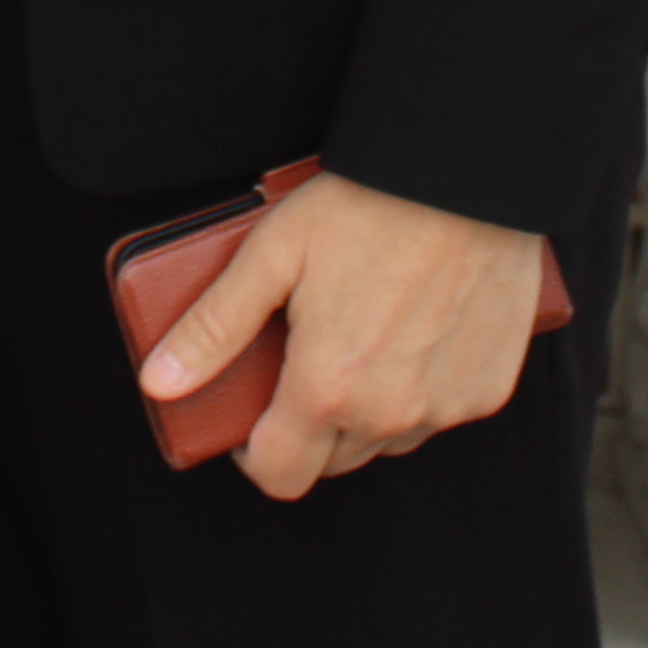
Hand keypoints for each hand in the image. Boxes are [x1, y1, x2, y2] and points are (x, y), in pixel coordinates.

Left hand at [135, 170, 543, 501]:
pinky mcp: (487, 390)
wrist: (466, 173)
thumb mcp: (272, 254)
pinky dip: (421, 390)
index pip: (280, 474)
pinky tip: (414, 332)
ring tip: (361, 338)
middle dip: (309, 424)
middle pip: (333, 460)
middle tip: (306, 357)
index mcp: (328, 387)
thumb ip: (214, 328)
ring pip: (387, 440)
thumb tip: (160, 382)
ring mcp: (447, 407)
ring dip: (367, 410)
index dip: (255, 454)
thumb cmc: (367, 205)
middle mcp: (391, 413)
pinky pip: (440, 413)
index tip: (252, 418)